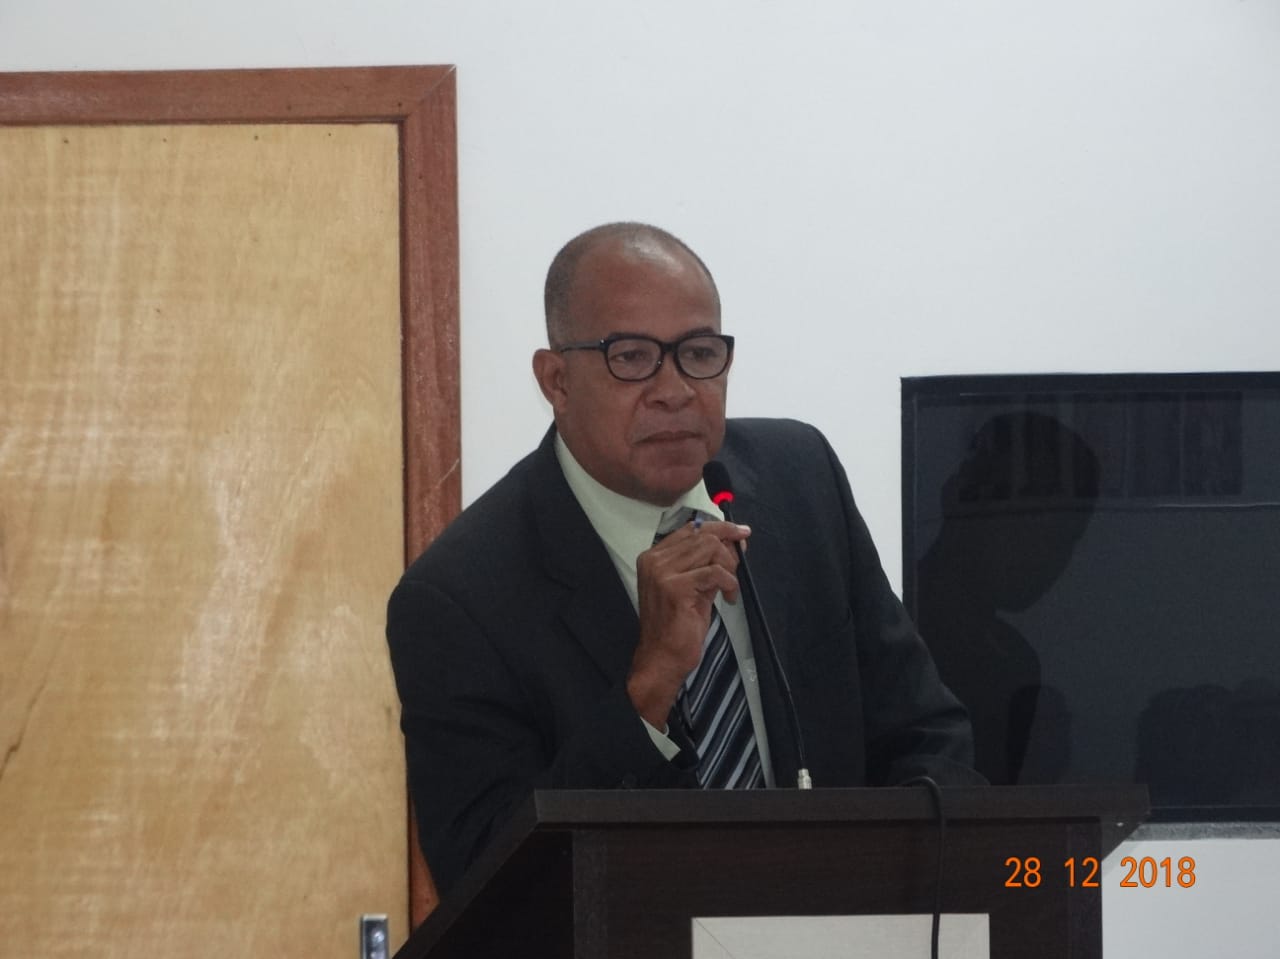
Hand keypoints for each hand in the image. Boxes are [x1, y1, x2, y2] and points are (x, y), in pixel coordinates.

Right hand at [626, 519, 751, 727]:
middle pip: (704, 535)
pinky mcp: (675, 587)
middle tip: (739, 568)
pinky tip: (728, 598)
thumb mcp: (694, 587)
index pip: (691, 528)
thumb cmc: (678, 626)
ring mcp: (662, 572)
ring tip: (730, 588)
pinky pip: (715, 572)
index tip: (741, 534)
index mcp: (653, 556)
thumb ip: (706, 563)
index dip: (720, 528)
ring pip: (710, 548)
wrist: (662, 658)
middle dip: (729, 549)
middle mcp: (654, 560)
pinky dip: (729, 583)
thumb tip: (733, 541)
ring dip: (730, 567)